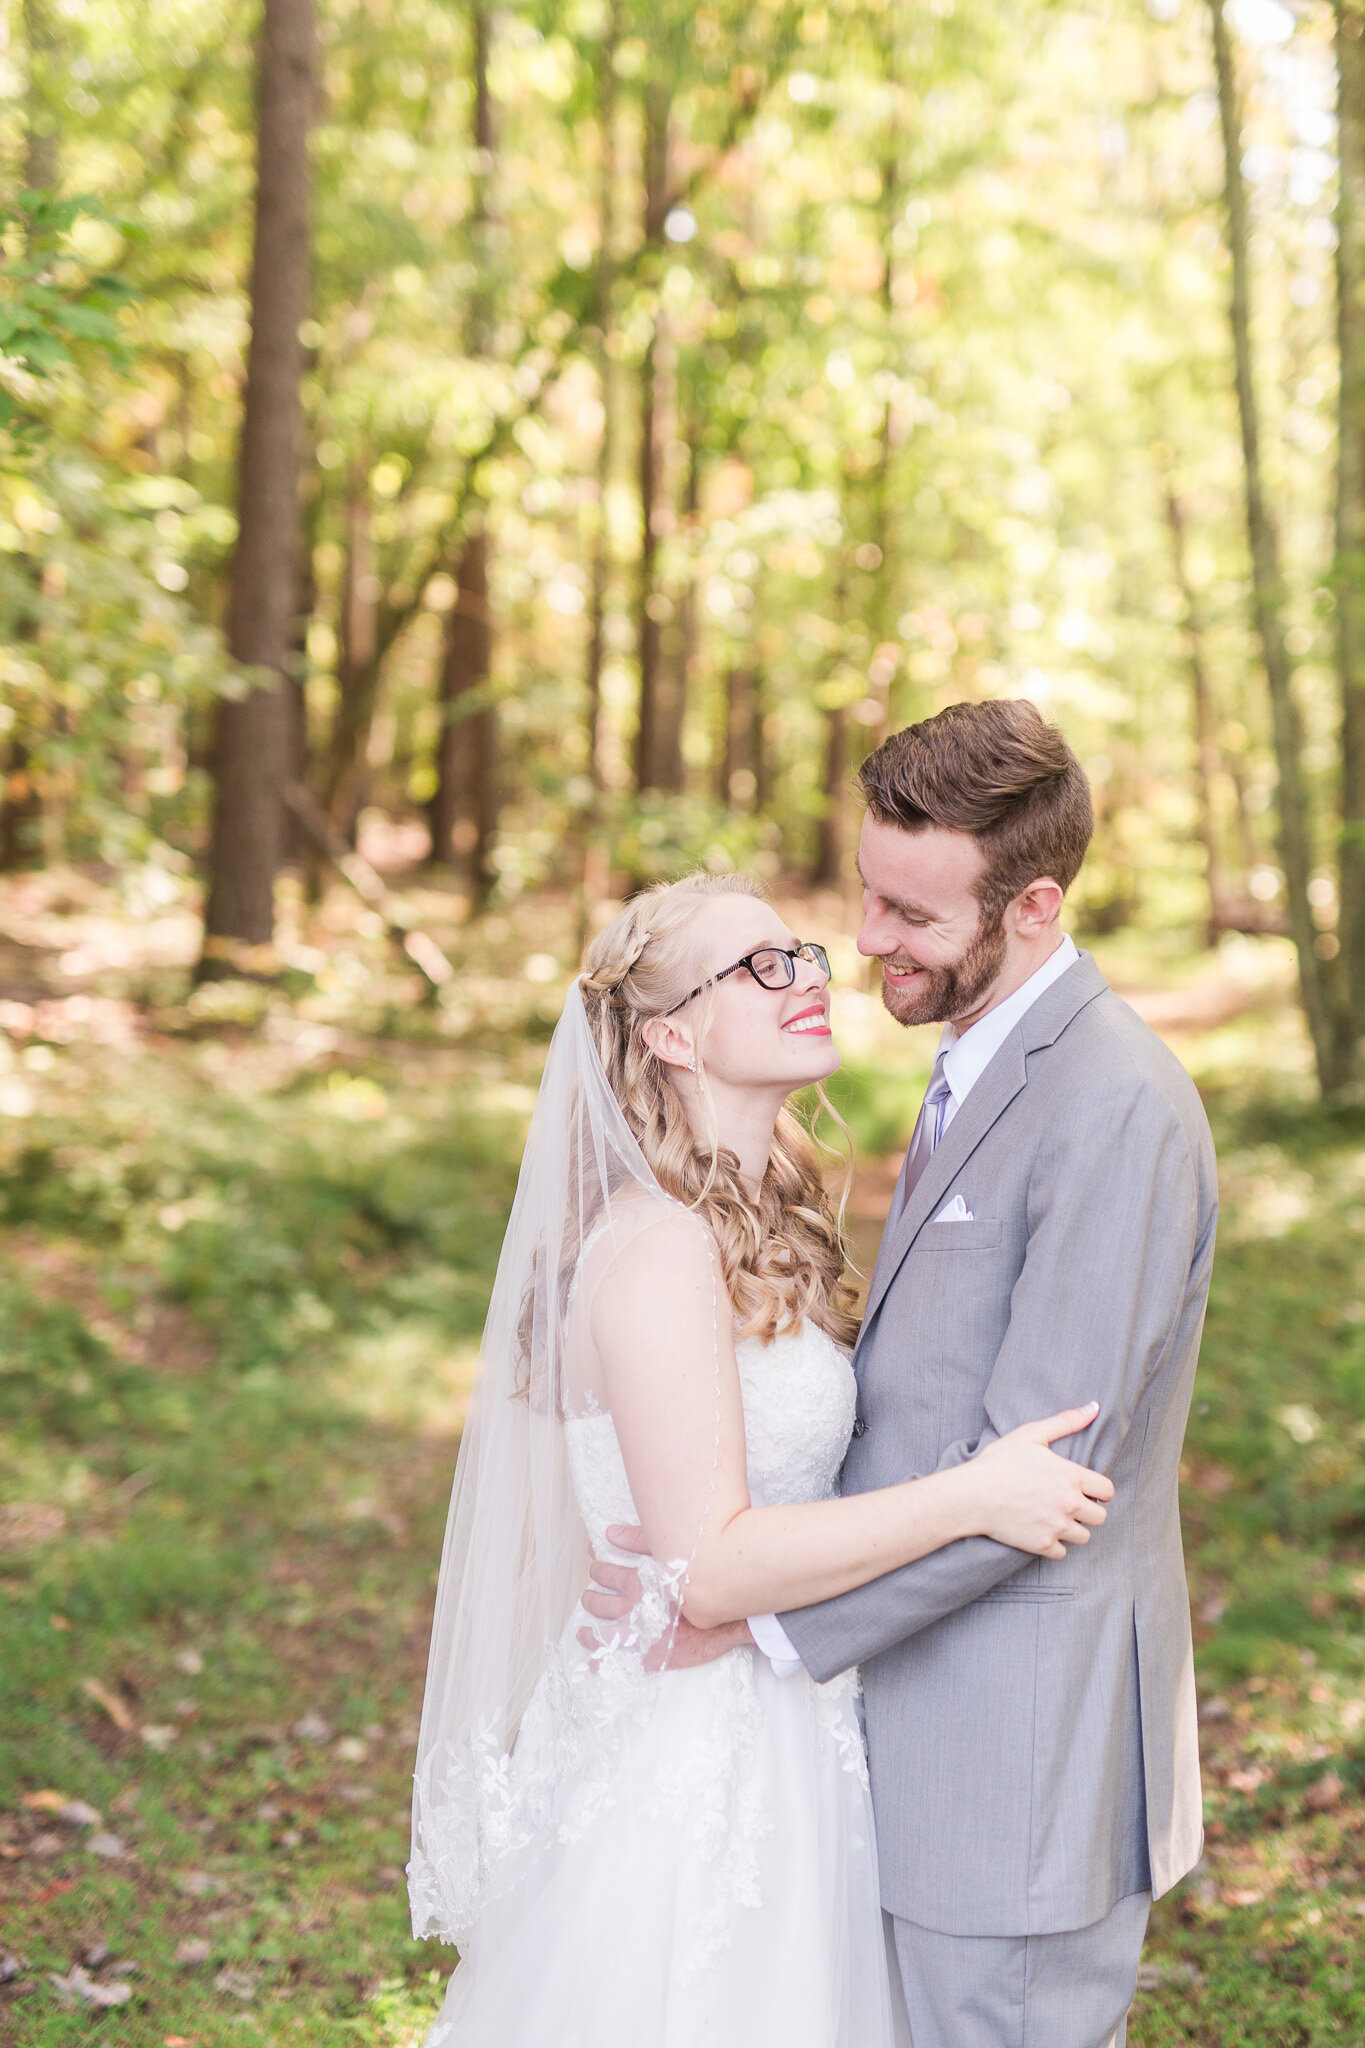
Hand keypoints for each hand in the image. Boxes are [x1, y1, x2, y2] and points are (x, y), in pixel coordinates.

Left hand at [577, 1523, 751, 1670]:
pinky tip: (596, 1663)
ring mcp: (638, 1634)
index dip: (597, 1569)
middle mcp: (632, 1608)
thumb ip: (640, 1539)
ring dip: (588, 1632)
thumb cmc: (703, 1581)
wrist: (730, 1616)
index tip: (595, 1569)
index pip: (603, 1572)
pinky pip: (617, 1662)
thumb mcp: (672, 1552)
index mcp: (635, 1582)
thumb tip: (610, 1533)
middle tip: (589, 1598)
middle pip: (598, 1602)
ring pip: (600, 1634)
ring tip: (585, 1632)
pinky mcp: (648, 1656)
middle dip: (590, 1598)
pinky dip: (602, 1663)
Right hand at [969, 1403, 1114, 1558]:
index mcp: (1072, 1476)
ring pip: (1084, 1537)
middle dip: (1088, 1511)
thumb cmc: (999, 1461)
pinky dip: (1054, 1544)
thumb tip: (1095, 1407)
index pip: (1108, 1491)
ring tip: (1054, 1517)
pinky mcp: (1043, 1545)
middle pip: (1100, 1517)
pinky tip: (1041, 1530)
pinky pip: (1062, 1552)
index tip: (1085, 1489)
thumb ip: (1066, 1421)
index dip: (1099, 1490)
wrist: (971, 1495)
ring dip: (1073, 1529)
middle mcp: (1070, 1504)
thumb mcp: (1031, 1434)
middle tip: (1068, 1504)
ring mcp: (1057, 1527)